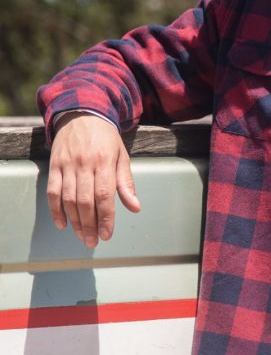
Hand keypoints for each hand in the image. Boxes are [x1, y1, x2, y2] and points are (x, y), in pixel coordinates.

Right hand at [47, 113, 140, 246]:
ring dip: (75, 221)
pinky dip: (55, 210)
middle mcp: (84, 164)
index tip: (107, 235)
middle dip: (89, 225)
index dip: (106, 218)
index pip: (105, 196)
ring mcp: (67, 165)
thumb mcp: (121, 156)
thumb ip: (126, 183)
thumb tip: (135, 207)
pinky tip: (62, 223)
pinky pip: (52, 191)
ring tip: (81, 236)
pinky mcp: (54, 165)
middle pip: (86, 201)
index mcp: (104, 162)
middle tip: (92, 241)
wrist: (82, 113)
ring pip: (68, 199)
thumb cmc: (105, 138)